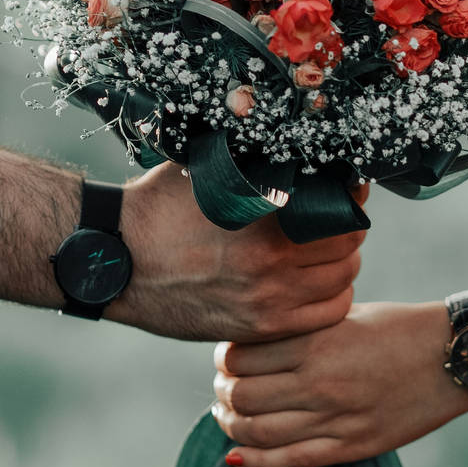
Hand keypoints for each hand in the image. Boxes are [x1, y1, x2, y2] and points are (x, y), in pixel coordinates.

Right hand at [113, 163, 364, 341]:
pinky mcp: (260, 326)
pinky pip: (326, 316)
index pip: (341, 205)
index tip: (347, 189)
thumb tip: (291, 139)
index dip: (351, 194)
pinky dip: (332, 297)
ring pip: (343, 280)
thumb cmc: (157, 208)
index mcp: (264, 215)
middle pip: (349, 244)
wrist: (116, 261)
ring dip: (342, 263)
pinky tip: (316, 284)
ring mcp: (270, 299)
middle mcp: (273, 260)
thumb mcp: (205, 168)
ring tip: (326, 253)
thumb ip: (253, 159)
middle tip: (336, 221)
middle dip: (348, 228)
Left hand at [211, 300, 467, 466]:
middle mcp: (321, 381)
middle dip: (222, 393)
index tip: (225, 358)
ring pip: (257, 432)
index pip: (241, 356)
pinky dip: (254, 461)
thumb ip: (301, 331)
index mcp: (317, 341)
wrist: (455, 357)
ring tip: (229, 417)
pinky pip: (289, 461)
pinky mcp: (352, 446)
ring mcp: (336, 418)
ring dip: (231, 426)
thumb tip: (251, 345)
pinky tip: (238, 454)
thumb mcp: (345, 315)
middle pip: (242, 396)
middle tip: (222, 388)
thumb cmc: (399, 327)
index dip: (223, 359)